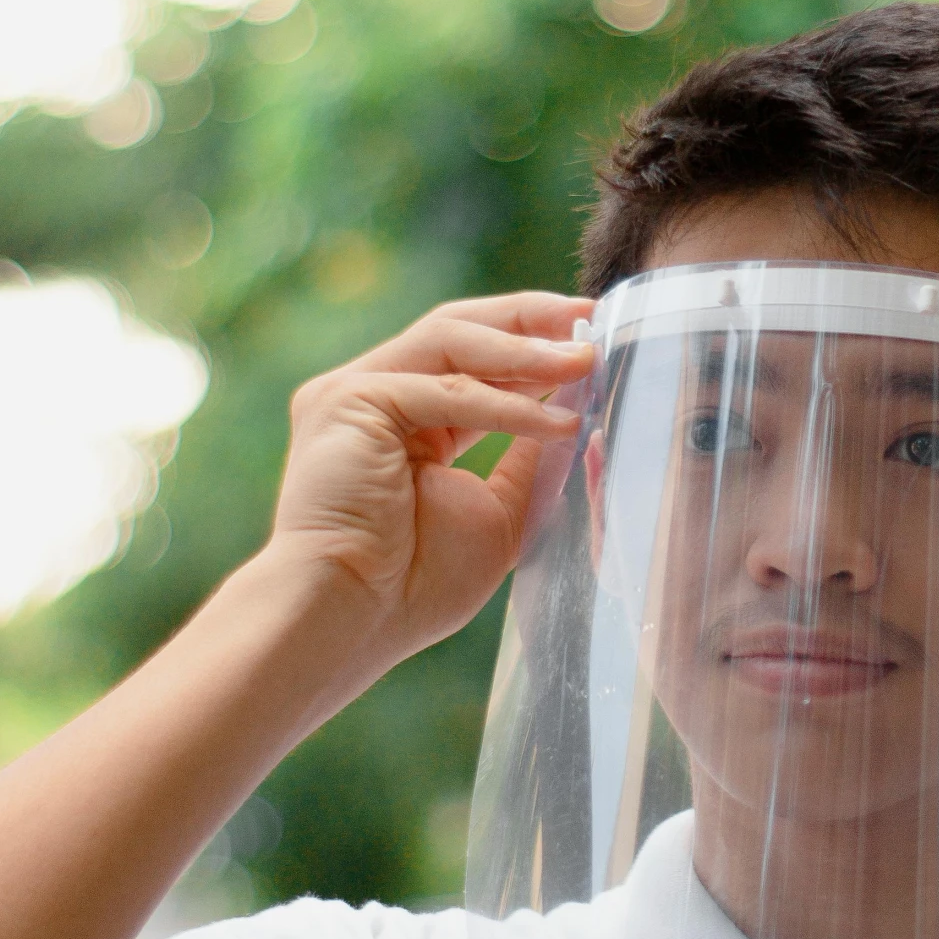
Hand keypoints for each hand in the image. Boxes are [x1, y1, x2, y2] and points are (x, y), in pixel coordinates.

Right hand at [267, 292, 593, 662]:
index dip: (533, 343)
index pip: (473, 358)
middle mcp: (374, 394)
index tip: (592, 337)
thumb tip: (575, 409)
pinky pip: (444, 391)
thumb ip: (530, 457)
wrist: (355, 618)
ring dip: (526, 350)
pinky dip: (507, 405)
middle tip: (591, 320)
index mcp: (405, 418)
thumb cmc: (416, 584)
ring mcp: (354, 392)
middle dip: (531, 321)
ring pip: (450, 341)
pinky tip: (557, 420)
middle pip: (459, 330)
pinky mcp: (346, 400)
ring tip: (585, 360)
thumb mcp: (499, 509)